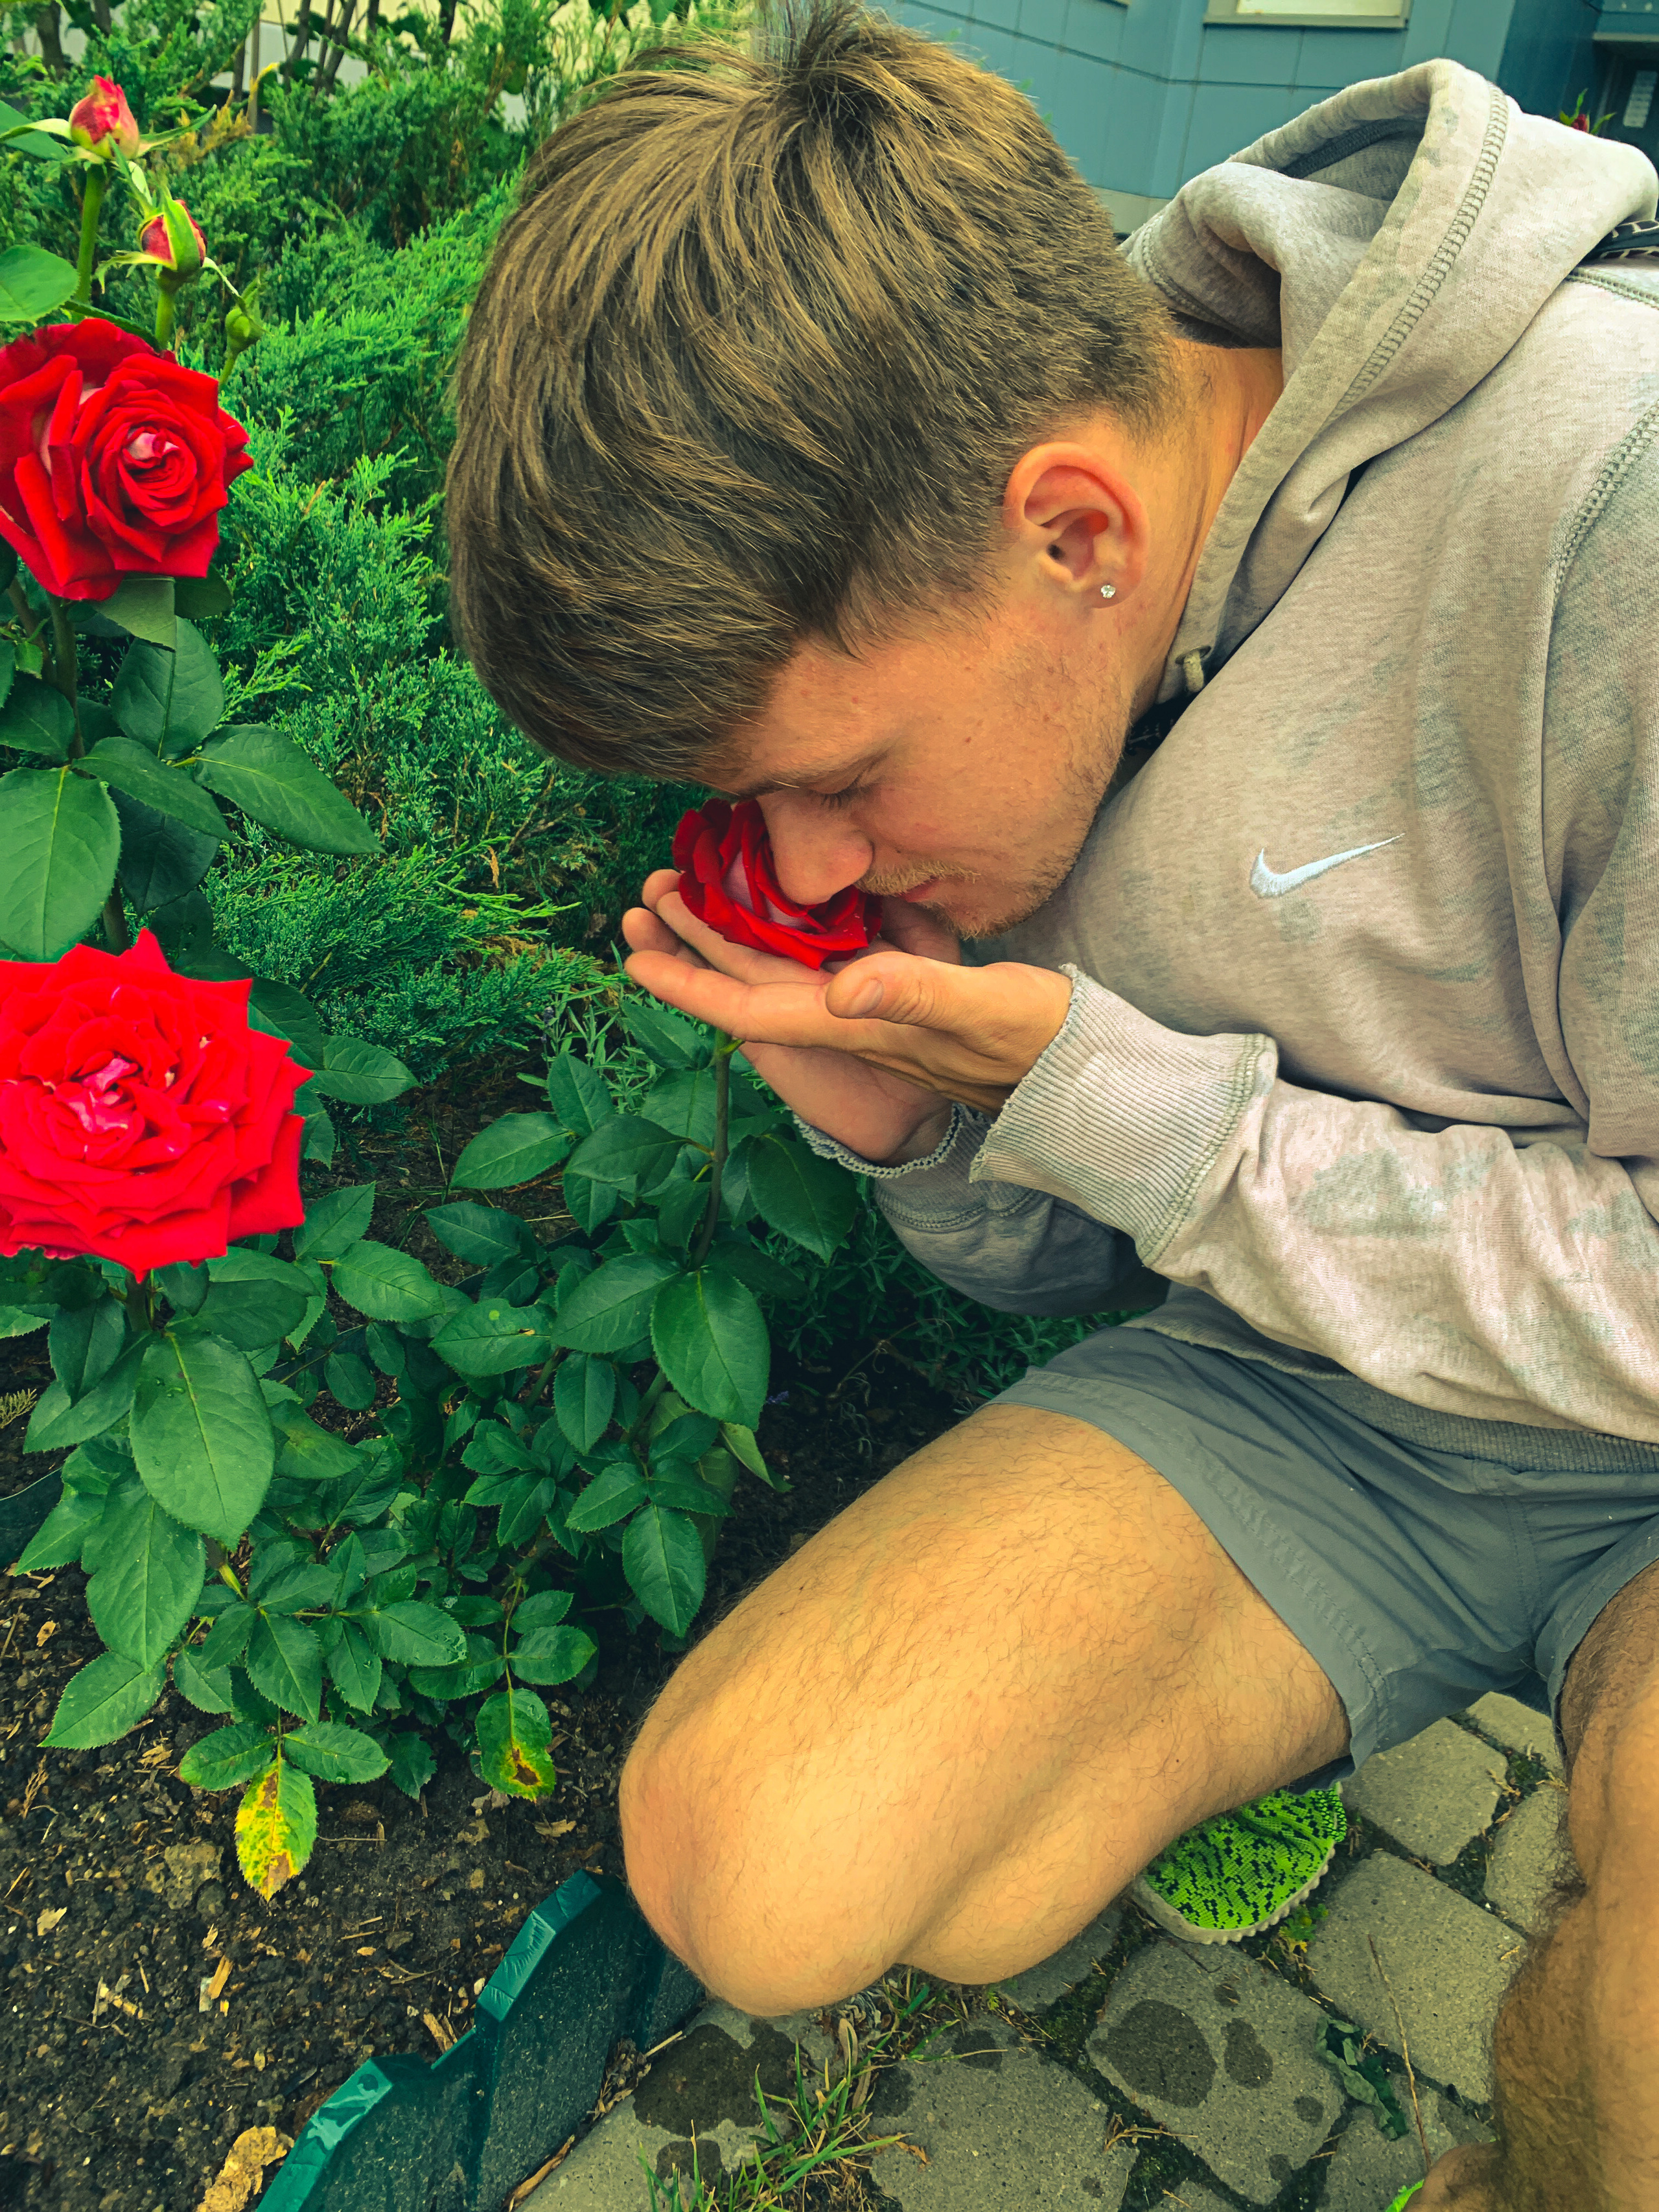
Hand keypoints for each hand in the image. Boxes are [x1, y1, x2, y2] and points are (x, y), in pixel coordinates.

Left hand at [621, 871, 1072, 1163]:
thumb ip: (915, 995)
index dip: (691, 986)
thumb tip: (841, 990)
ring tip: (691, 879)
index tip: (637, 958)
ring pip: (785, 963)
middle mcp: (852, 1018)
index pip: (751, 1011)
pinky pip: (831, 953)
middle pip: (754, 980)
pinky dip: (798, 918)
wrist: (1083, 1072)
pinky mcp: (903, 989)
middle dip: (696, 941)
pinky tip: (787, 884)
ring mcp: (875, 1006)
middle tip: (647, 891)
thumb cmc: (1037, 1043)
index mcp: (856, 1026)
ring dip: (736, 926)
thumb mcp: (981, 1009)